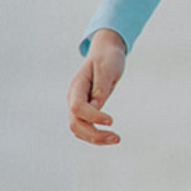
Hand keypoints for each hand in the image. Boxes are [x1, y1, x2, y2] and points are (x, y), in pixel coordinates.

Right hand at [68, 29, 126, 143]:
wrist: (105, 51)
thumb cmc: (107, 57)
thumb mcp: (107, 68)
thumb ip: (100, 88)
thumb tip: (96, 108)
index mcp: (77, 86)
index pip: (77, 107)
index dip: (93, 117)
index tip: (111, 121)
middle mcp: (74, 97)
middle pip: (75, 124)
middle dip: (94, 135)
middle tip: (117, 138)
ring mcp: (78, 104)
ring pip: (79, 129)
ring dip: (95, 138)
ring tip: (116, 139)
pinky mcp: (85, 109)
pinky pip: (85, 127)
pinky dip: (96, 135)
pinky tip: (110, 136)